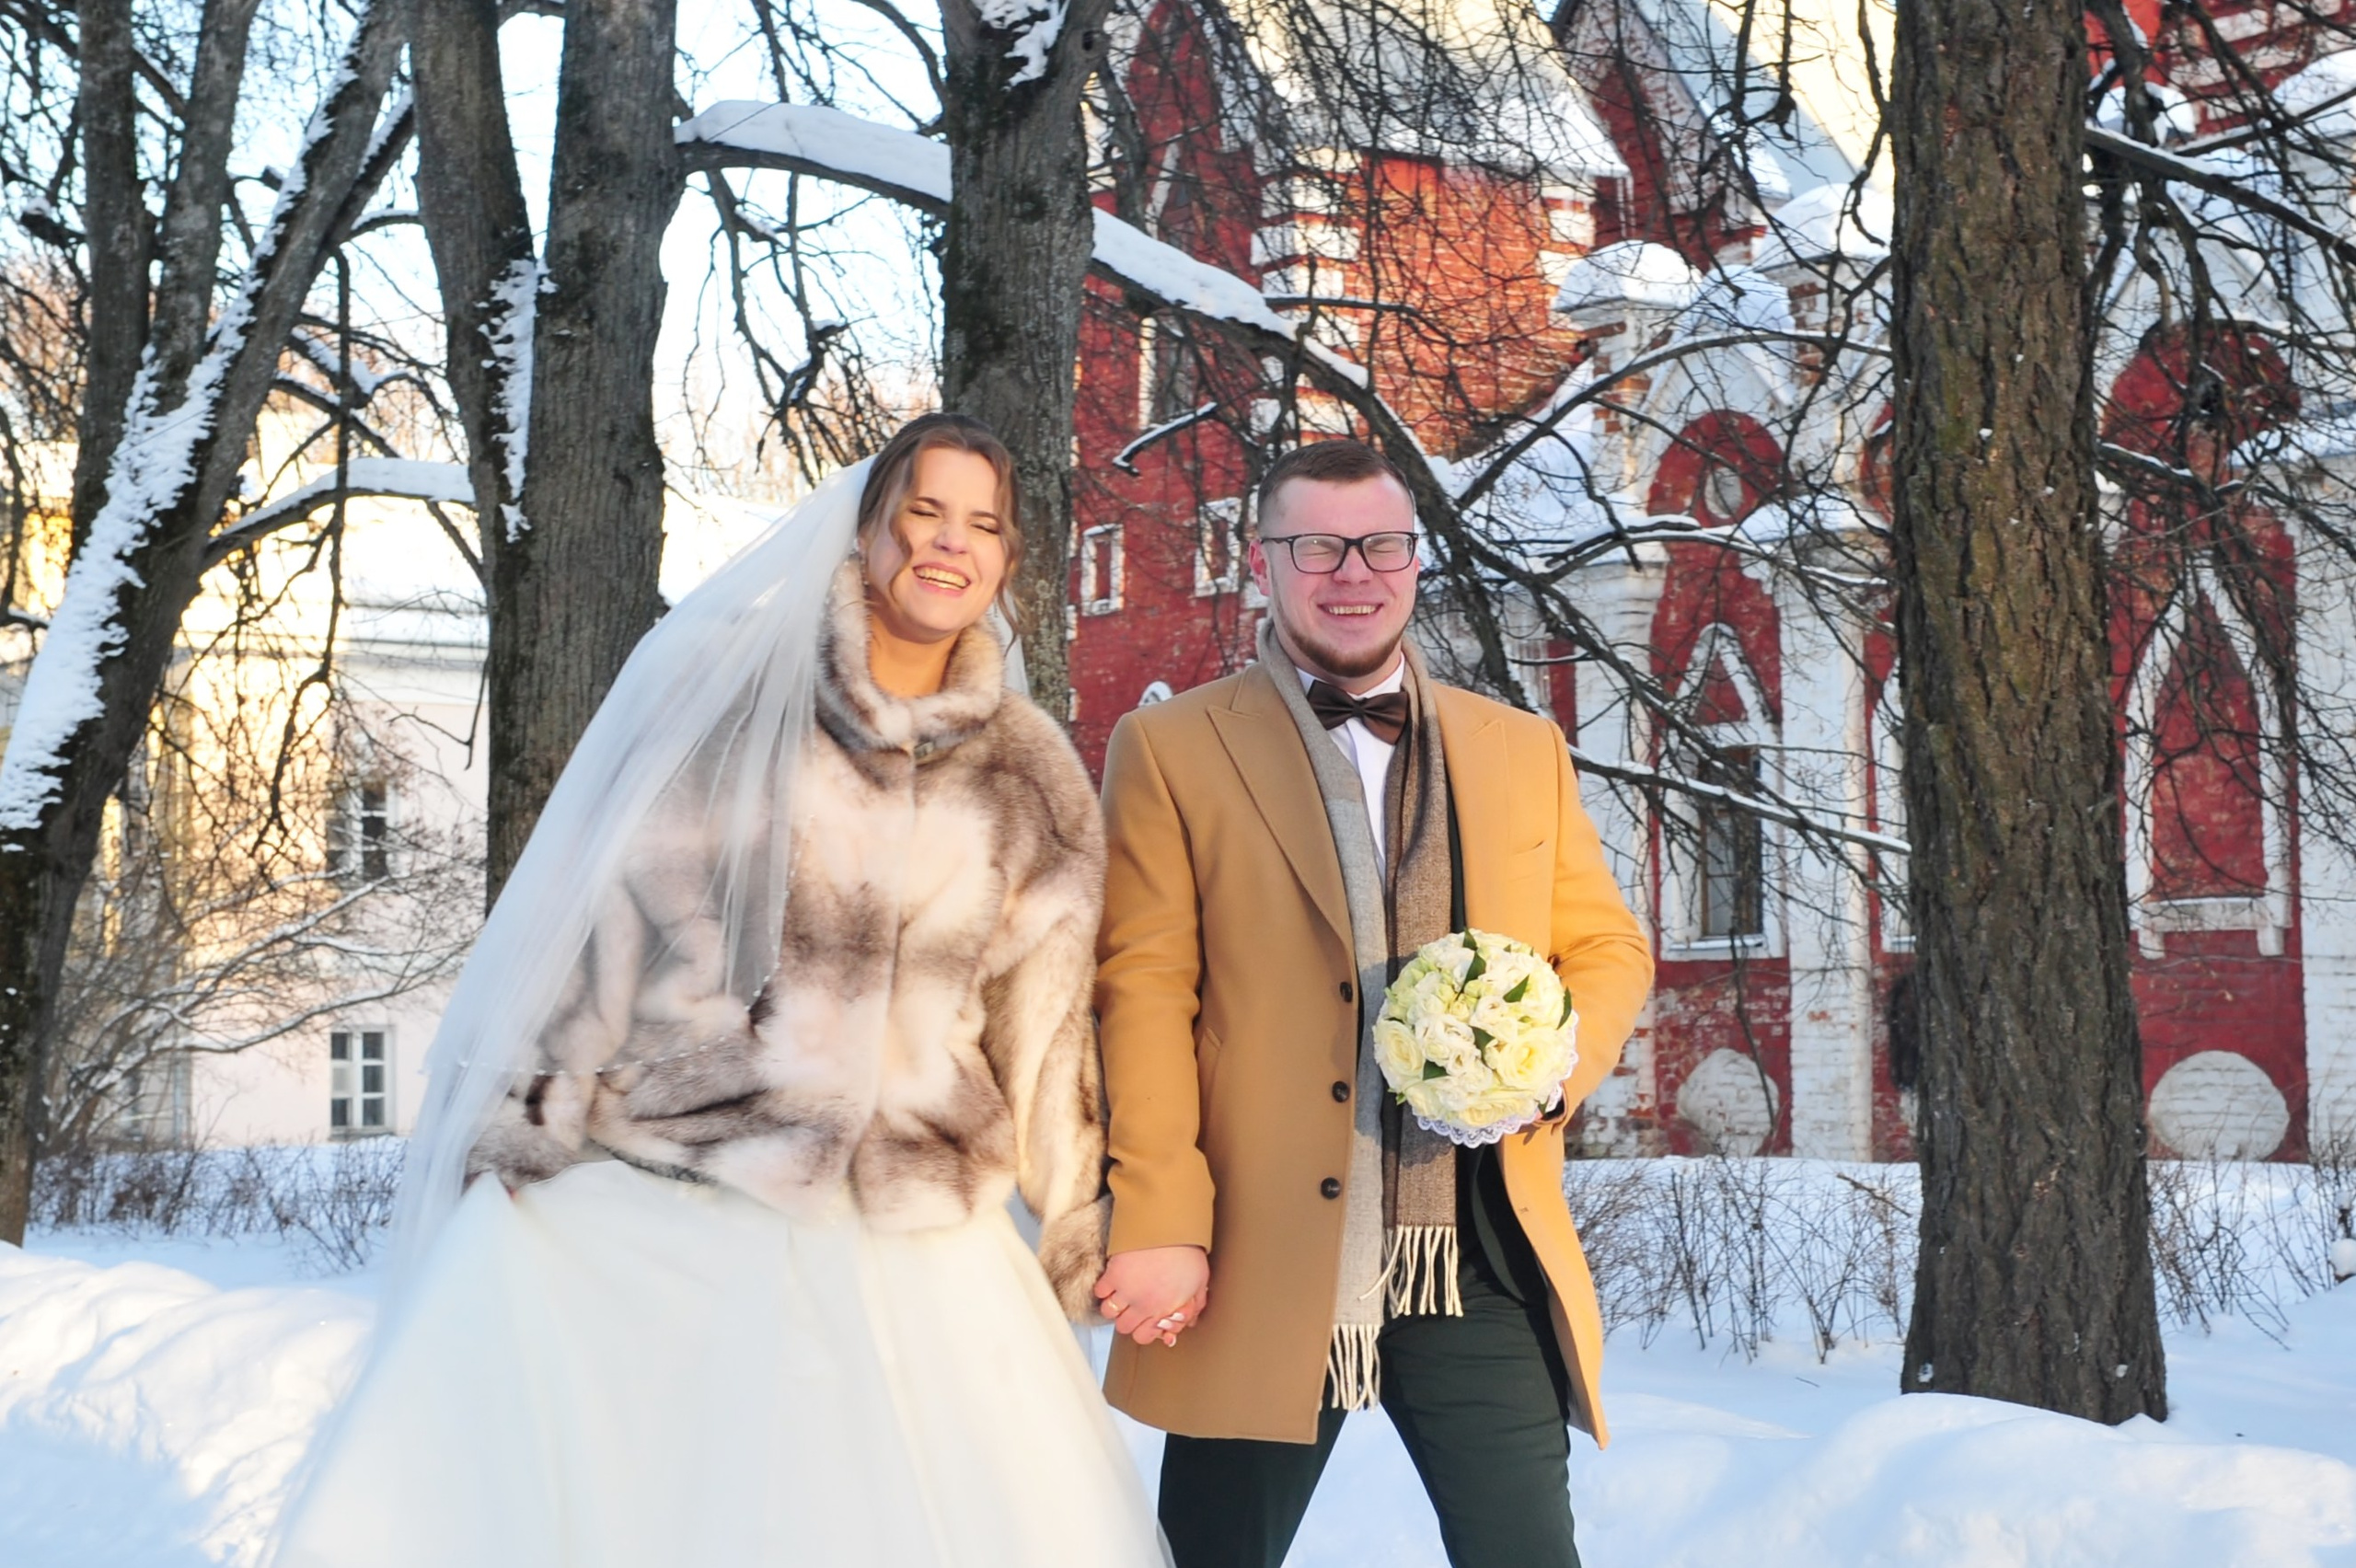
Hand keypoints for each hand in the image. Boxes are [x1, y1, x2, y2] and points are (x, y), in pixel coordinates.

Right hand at [1093, 1245, 1209, 1346]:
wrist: (1171, 1228)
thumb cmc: (1188, 1253)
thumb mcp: (1199, 1283)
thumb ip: (1195, 1306)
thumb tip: (1189, 1322)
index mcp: (1163, 1310)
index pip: (1143, 1337)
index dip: (1143, 1331)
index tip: (1144, 1321)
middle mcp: (1142, 1304)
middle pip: (1123, 1327)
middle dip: (1127, 1320)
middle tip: (1132, 1308)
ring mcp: (1126, 1290)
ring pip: (1109, 1312)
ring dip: (1113, 1307)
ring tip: (1120, 1297)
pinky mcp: (1114, 1274)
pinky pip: (1100, 1292)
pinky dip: (1103, 1289)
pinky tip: (1113, 1282)